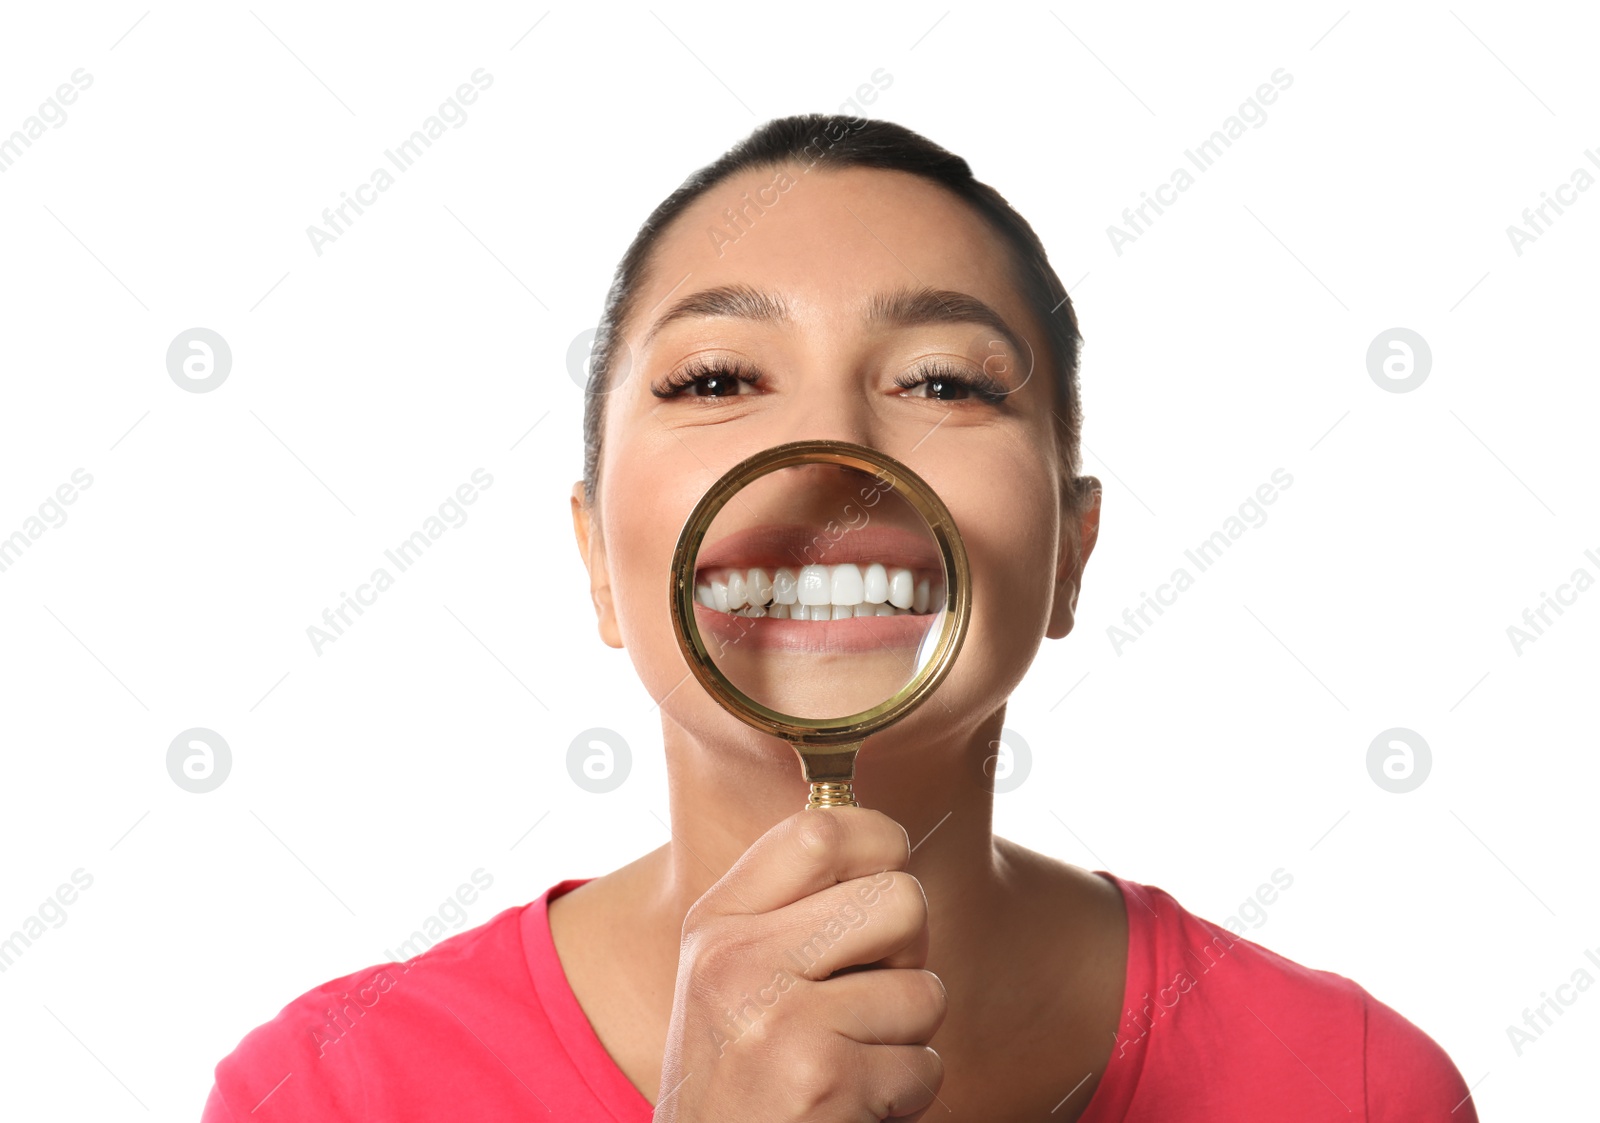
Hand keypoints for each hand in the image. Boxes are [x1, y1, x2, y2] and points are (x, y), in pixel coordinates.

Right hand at [655, 806, 946, 1120]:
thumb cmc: (739, 1072)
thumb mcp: (732, 971)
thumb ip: (794, 906)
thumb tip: (889, 841)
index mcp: (718, 920)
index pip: (821, 830)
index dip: (880, 846)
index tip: (878, 883)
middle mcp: (739, 961)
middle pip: (901, 901)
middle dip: (909, 954)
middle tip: (868, 992)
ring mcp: (779, 1021)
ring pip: (925, 991)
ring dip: (906, 1037)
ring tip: (850, 1056)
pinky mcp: (822, 1081)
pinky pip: (924, 1066)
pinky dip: (904, 1095)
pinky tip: (851, 1103)